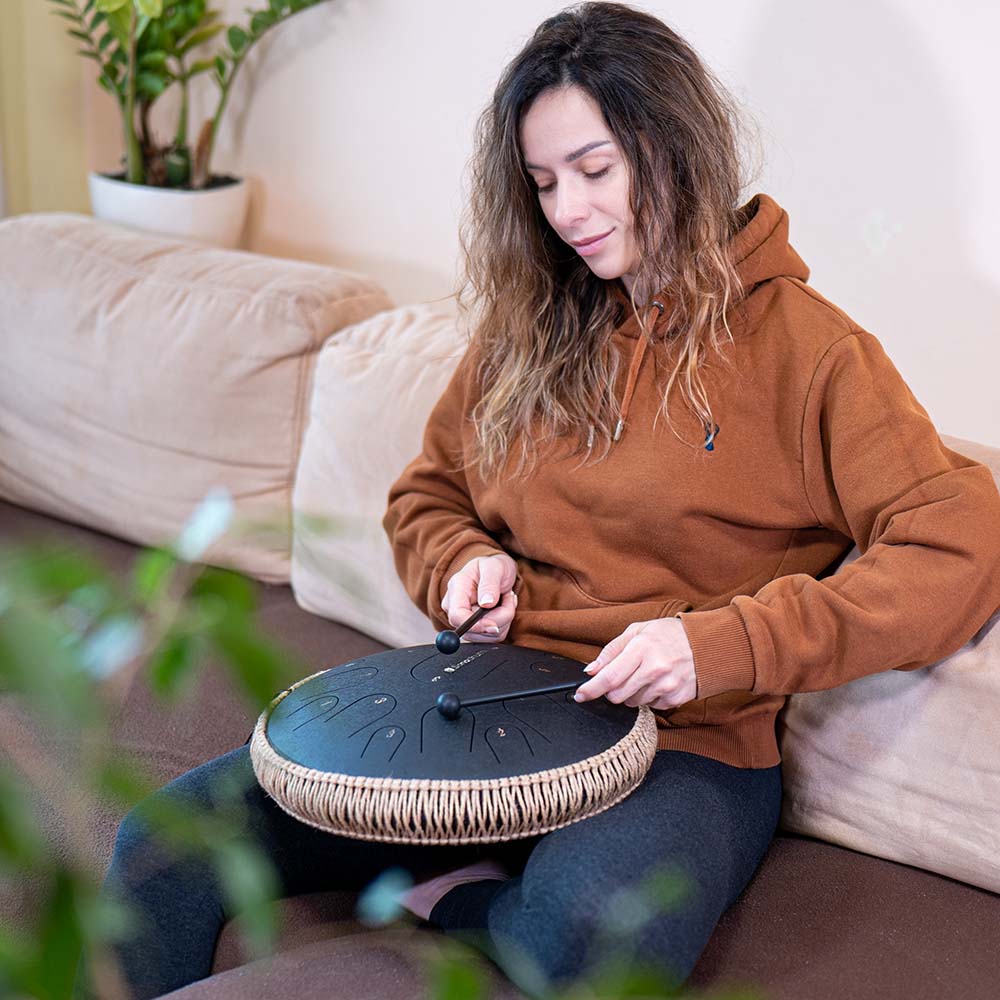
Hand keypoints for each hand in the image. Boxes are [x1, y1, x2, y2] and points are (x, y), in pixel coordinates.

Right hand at [442, 553, 517, 642]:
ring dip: (504, 620)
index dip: (475, 625)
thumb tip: (486, 603)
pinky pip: (492, 636)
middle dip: (498, 618)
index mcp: (456, 588)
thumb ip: (490, 584)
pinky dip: (503, 624)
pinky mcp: (474, 629)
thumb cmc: (493, 567)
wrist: (496, 571)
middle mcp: (455, 606)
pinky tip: (503, 607)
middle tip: (508, 598)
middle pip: (473, 630)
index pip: (457, 616)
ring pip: (486, 635)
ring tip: (505, 599)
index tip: (494, 625)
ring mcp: (463, 619)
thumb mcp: (495, 567)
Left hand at [574, 617, 696, 709]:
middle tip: (620, 677)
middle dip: (611, 690)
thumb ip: (611, 651)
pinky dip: (648, 697)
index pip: (610, 677)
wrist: (707, 645)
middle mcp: (655, 669)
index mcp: (642, 649)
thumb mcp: (638, 631)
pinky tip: (657, 682)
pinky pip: (650, 706)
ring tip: (644, 675)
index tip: (580, 695)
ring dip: (630, 693)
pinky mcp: (676, 699)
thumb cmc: (669, 635)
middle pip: (617, 695)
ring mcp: (667, 686)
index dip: (591, 689)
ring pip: (632, 703)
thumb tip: (590, 670)